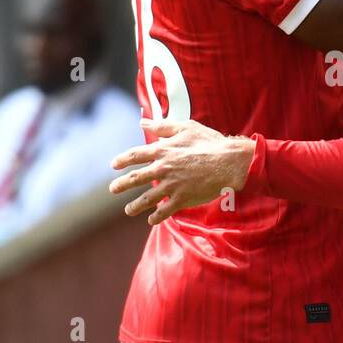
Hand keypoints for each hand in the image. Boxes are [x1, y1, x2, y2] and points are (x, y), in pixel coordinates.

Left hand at [109, 118, 255, 223]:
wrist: (229, 162)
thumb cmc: (210, 142)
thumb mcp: (186, 127)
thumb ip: (163, 126)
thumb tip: (143, 122)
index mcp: (163, 150)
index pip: (135, 155)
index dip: (123, 160)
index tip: (114, 165)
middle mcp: (163, 168)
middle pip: (135, 178)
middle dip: (121, 185)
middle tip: (113, 189)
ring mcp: (171, 185)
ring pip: (146, 198)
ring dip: (135, 205)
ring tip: (128, 210)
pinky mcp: (182, 199)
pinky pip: (164, 211)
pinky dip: (156, 217)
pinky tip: (151, 220)